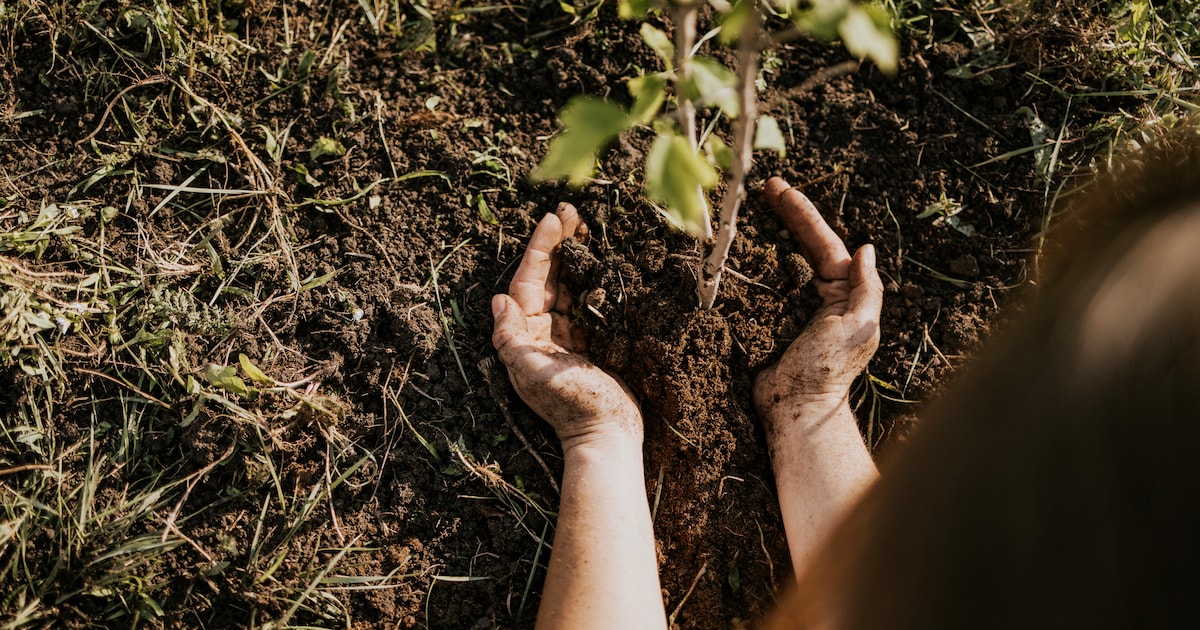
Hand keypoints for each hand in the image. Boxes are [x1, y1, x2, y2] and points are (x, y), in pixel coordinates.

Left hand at [492, 203, 642, 450]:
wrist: (607, 434)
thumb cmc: (571, 405)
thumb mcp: (533, 374)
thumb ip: (511, 339)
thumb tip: (498, 300)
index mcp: (526, 335)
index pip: (528, 282)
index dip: (540, 249)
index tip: (552, 219)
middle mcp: (542, 331)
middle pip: (548, 277)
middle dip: (558, 244)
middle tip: (572, 211)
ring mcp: (567, 335)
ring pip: (569, 285)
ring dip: (576, 256)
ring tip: (587, 226)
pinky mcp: (591, 341)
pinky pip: (588, 301)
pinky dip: (594, 278)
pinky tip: (603, 258)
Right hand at [754, 177, 883, 432]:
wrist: (794, 409)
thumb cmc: (829, 371)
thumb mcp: (859, 327)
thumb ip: (868, 288)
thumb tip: (866, 249)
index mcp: (844, 292)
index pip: (823, 242)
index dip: (802, 214)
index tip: (779, 189)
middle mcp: (820, 294)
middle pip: (802, 244)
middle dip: (785, 214)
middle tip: (764, 187)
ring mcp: (793, 305)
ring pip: (780, 260)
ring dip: (768, 233)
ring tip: (750, 206)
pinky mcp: (768, 319)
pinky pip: (759, 284)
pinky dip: (749, 264)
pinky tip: (736, 248)